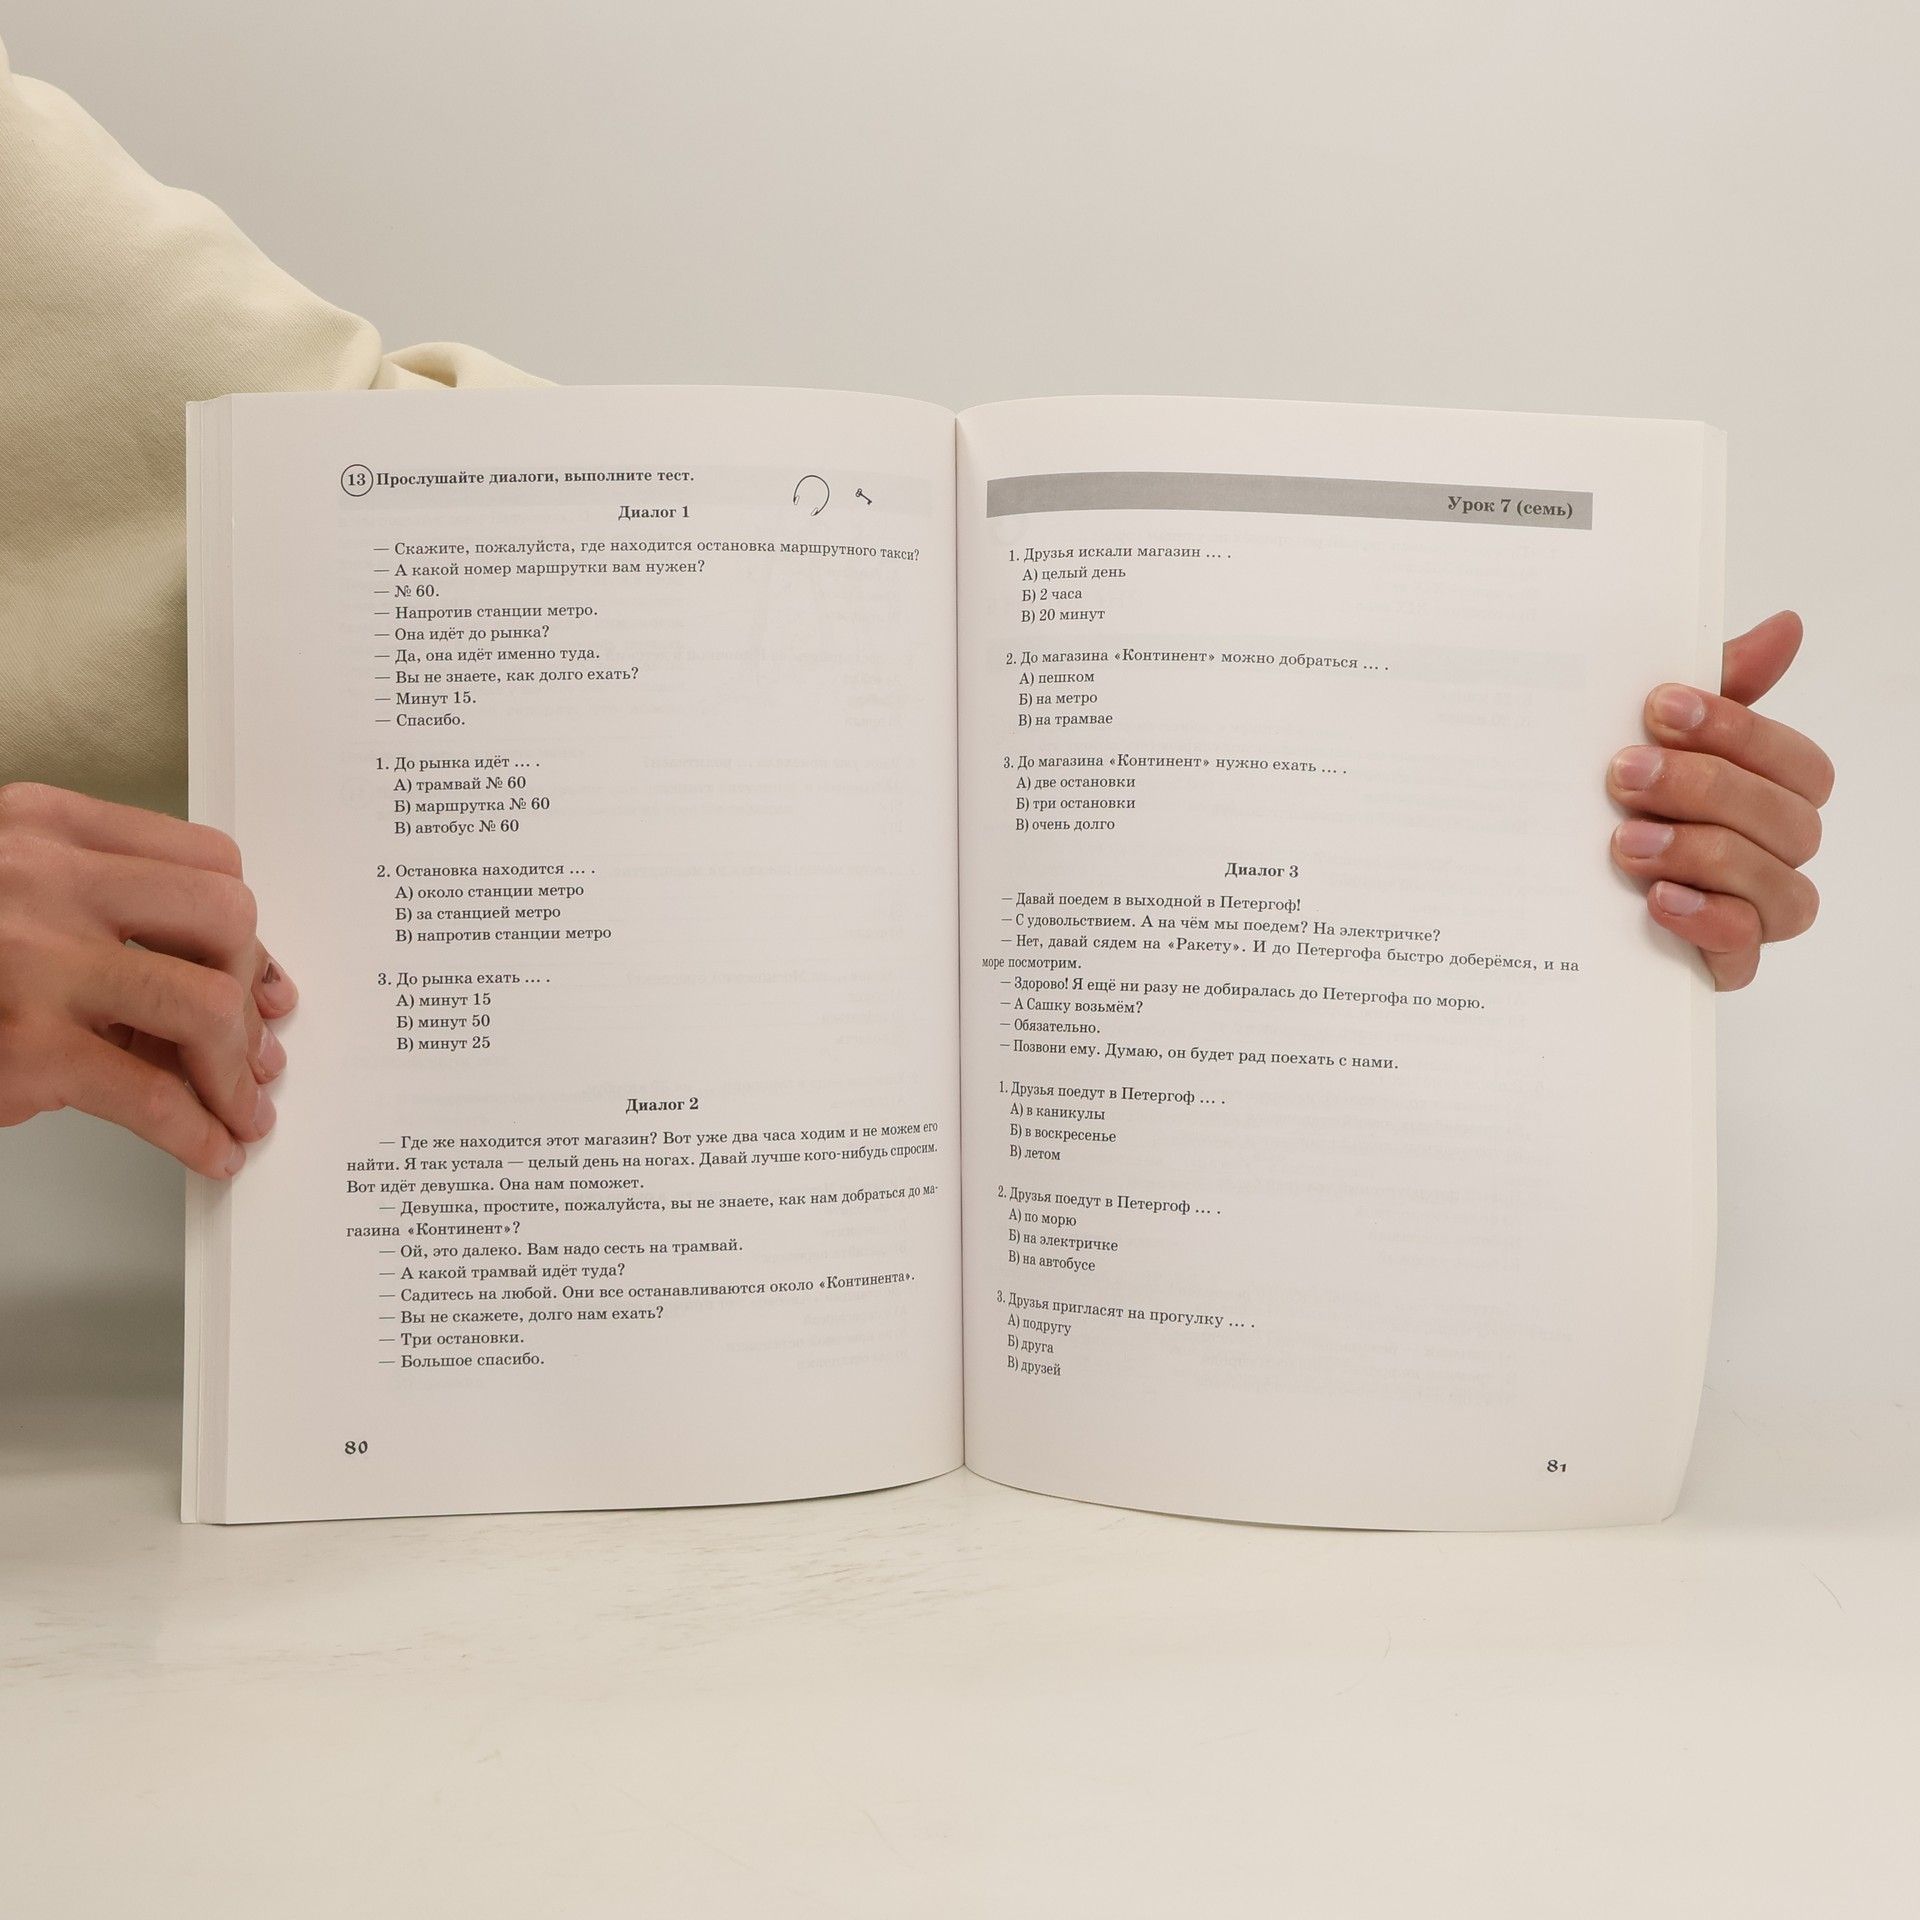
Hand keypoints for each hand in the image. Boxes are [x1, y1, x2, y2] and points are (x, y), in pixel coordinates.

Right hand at [0, 783, 294, 1175]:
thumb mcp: (11, 894)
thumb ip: (100, 911)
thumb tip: (224, 985)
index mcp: (43, 826)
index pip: (204, 859)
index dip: (240, 930)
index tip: (251, 975)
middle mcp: (43, 880)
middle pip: (225, 918)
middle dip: (246, 988)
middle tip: (244, 1040)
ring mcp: (36, 963)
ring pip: (206, 1004)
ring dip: (235, 1069)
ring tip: (236, 1104)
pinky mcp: (28, 1047)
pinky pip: (153, 1094)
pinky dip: (198, 1130)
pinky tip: (209, 1147)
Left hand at [1607, 610, 1831, 989]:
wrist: (1545, 889)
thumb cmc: (1618, 800)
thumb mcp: (1651, 736)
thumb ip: (1716, 687)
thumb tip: (1785, 627)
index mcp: (1771, 792)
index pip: (1797, 762)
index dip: (1737, 731)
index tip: (1658, 706)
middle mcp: (1776, 852)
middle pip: (1789, 822)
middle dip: (1705, 790)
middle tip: (1623, 773)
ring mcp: (1756, 912)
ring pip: (1779, 888)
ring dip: (1702, 855)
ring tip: (1626, 843)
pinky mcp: (1723, 963)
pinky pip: (1745, 952)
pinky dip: (1707, 924)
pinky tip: (1657, 902)